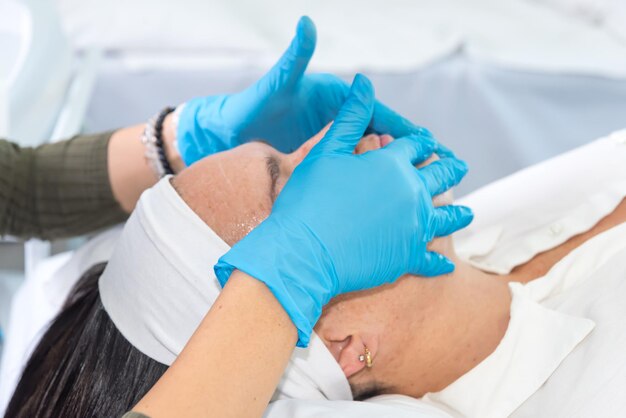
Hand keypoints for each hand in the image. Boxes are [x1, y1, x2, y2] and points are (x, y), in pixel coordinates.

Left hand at [176, 16, 441, 165]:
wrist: (230, 131)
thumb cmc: (252, 107)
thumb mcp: (275, 84)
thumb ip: (294, 58)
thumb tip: (306, 23)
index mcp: (335, 97)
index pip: (378, 113)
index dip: (404, 129)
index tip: (430, 144)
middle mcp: (339, 114)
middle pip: (383, 132)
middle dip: (411, 149)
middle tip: (442, 167)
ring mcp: (333, 134)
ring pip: (373, 150)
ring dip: (397, 165)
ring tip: (424, 184)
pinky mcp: (325, 151)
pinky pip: (356, 163)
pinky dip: (375, 175)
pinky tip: (388, 191)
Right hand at [214, 75, 472, 346]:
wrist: (303, 252)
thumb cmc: (309, 199)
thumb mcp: (326, 151)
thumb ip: (351, 117)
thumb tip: (364, 81)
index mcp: (392, 164)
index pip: (416, 146)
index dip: (424, 143)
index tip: (432, 142)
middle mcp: (412, 193)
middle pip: (441, 177)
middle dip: (451, 169)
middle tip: (460, 167)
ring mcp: (414, 228)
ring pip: (446, 218)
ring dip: (458, 214)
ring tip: (467, 213)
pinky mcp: (407, 258)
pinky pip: (431, 261)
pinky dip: (439, 263)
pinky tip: (446, 264)